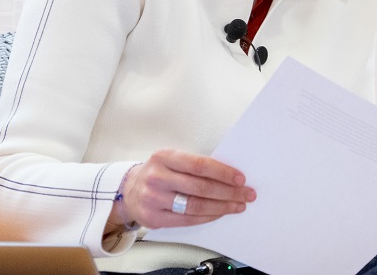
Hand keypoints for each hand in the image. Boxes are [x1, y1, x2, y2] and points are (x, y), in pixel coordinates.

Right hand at [106, 149, 255, 231]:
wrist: (130, 190)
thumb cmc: (159, 173)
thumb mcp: (171, 160)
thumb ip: (194, 165)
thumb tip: (230, 175)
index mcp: (164, 157)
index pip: (199, 165)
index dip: (223, 172)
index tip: (240, 178)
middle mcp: (157, 177)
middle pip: (200, 187)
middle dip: (228, 192)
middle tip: (246, 194)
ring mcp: (153, 199)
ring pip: (195, 206)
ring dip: (222, 207)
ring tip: (237, 205)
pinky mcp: (154, 218)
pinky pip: (187, 220)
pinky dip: (208, 216)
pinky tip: (219, 213)